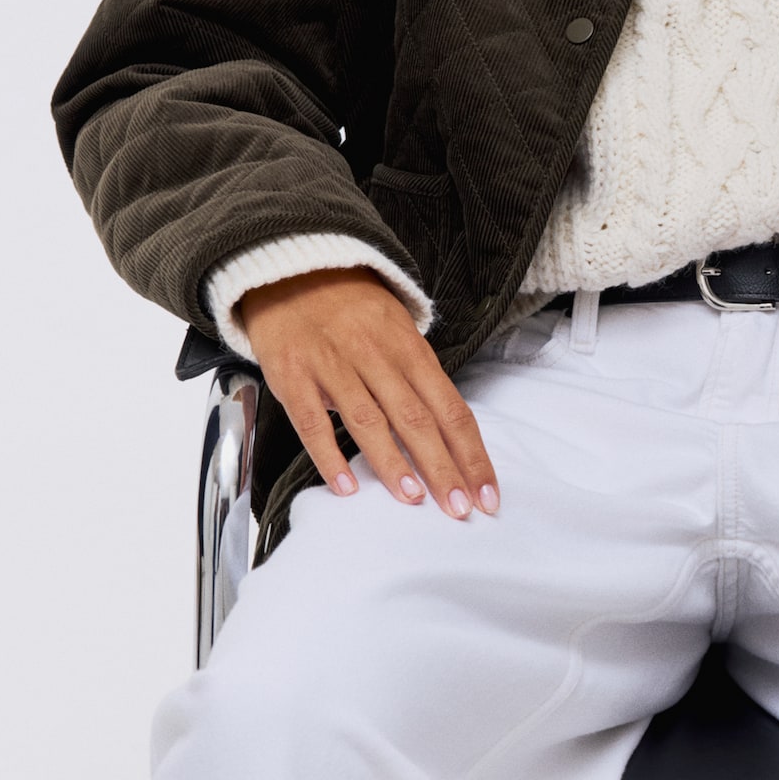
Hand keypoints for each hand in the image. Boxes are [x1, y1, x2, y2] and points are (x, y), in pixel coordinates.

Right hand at [238, 266, 499, 518]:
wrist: (290, 270)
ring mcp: (332, 365)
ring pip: (368, 420)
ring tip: (414, 499)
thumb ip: (418, 380)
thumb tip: (447, 437)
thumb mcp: (397, 331)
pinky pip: (312, 421)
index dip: (471, 454)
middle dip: (443, 468)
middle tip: (460, 510)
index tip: (487, 493)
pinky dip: (329, 457)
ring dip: (394, 463)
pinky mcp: (292, 376)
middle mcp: (375, 355)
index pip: (451, 408)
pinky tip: (347, 487)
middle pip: (417, 418)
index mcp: (410, 348)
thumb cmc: (351, 309)